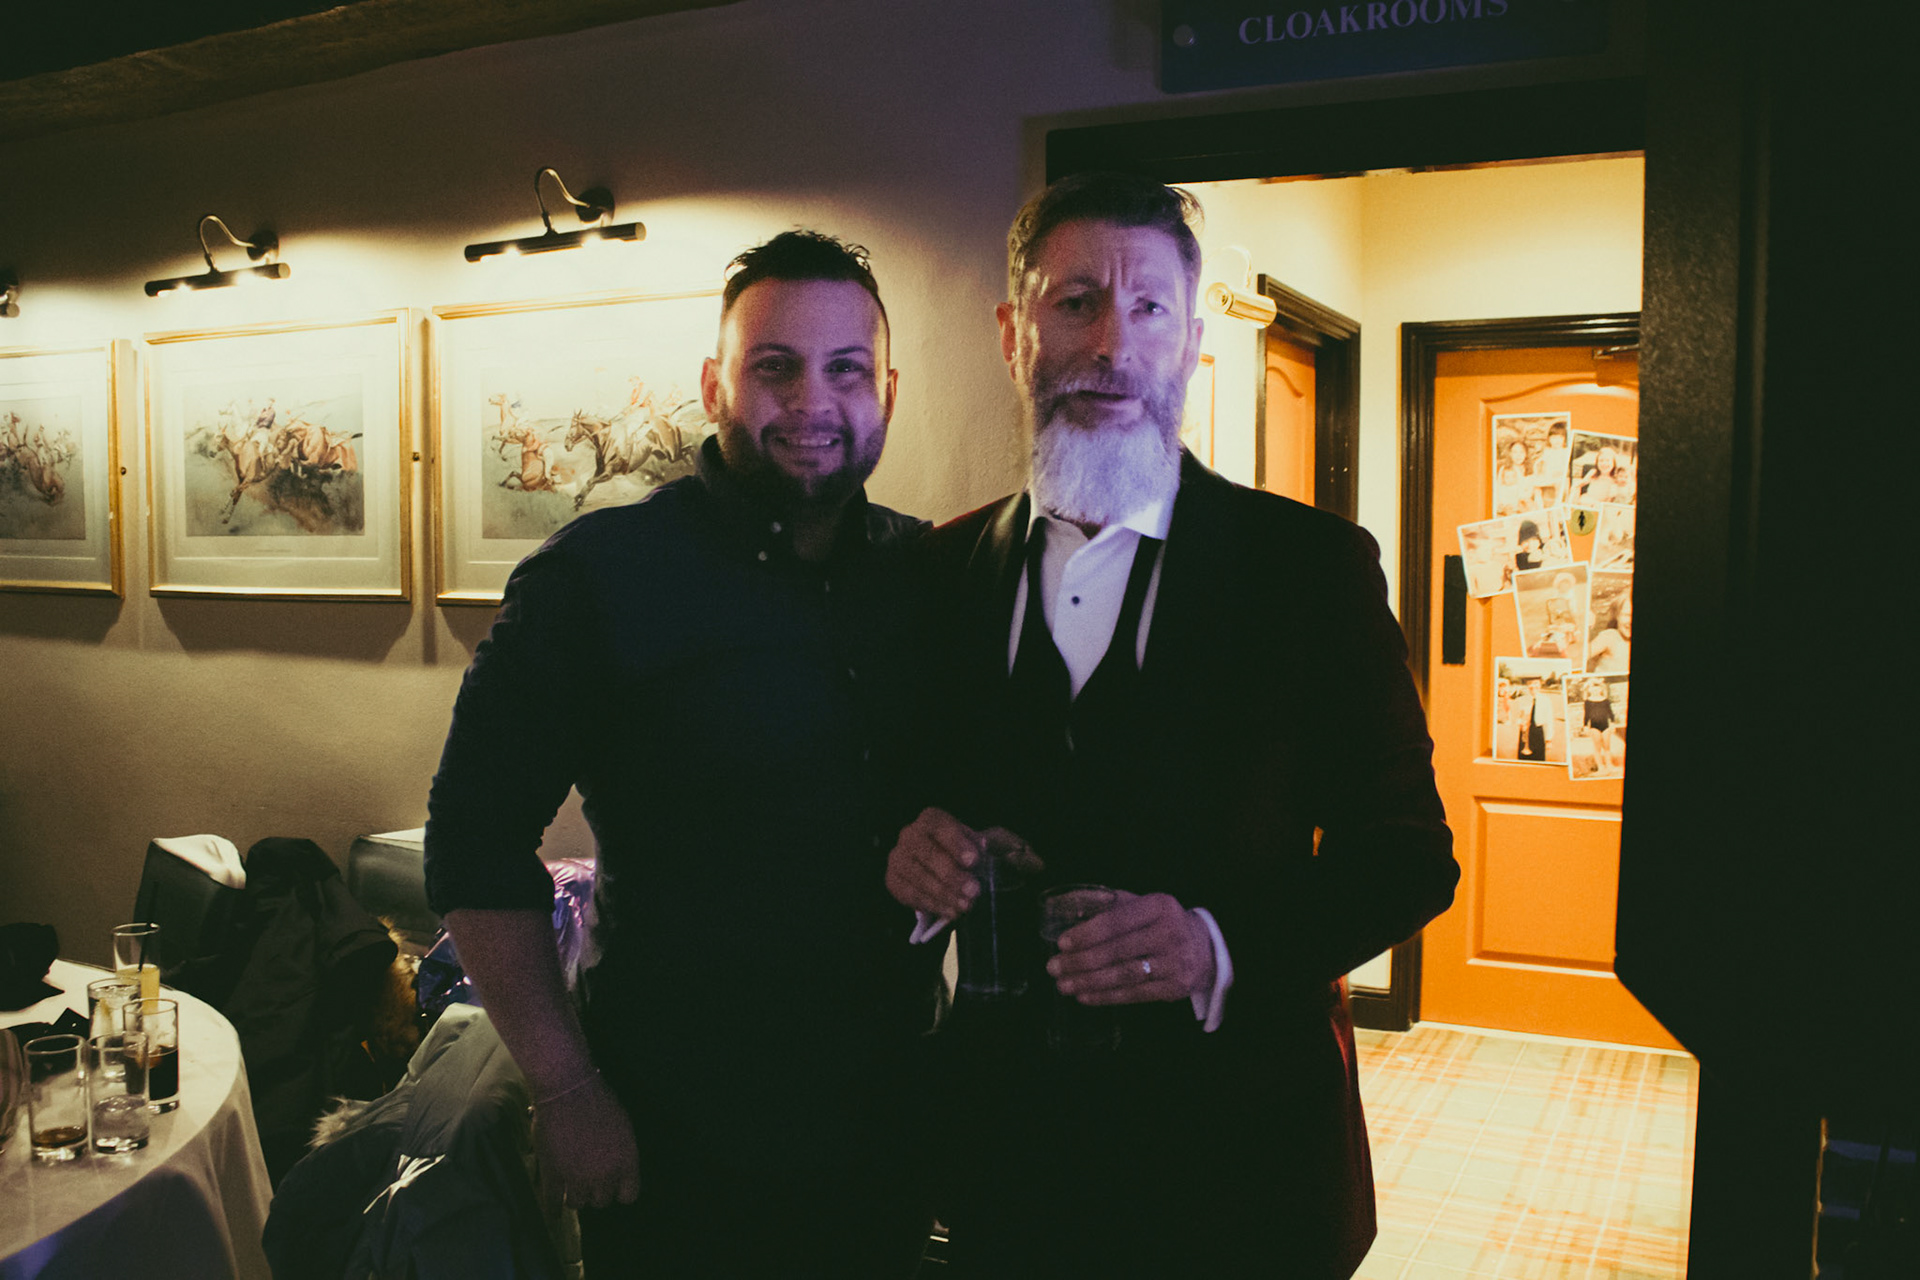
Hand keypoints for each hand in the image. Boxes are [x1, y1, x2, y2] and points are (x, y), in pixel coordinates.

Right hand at [531, 1075, 640, 1208]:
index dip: (620, 1190)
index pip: (629, 1195)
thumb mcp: (623, 1126)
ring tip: (573, 1188)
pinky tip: (553, 1214)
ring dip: (576, 1196)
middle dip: (597, 1191)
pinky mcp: (553, 1175)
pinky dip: (552, 1209)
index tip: (615, 1185)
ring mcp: (577, 1178)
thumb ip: (621, 1152)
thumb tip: (617, 1166)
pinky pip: (552, 1201)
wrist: (569, 1091)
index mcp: (627, 1162)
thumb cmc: (600, 1100)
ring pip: (578, 1203)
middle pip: (602, 1201)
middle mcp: (604, 1175)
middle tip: (590, 1180)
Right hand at [885, 807, 985, 919]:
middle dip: (951, 874)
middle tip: (974, 891)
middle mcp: (909, 834)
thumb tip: (990, 847)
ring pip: (917, 876)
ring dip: (943, 893)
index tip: (973, 860)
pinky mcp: (892, 880)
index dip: (955, 842)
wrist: (947, 871)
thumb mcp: (981, 845)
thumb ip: (989, 845)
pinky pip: (909, 894)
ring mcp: (897, 857)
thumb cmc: (966, 854)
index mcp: (930, 819)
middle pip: (926, 852)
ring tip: (965, 905)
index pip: (939, 825)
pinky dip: (932, 904)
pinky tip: (950, 911)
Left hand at [1047, 891, 1215, 1006]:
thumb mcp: (1143, 905)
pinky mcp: (1176, 988)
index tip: (1062, 943)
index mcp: (1159, 906)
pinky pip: (1134, 994)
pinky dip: (1106, 997)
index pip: (1117, 920)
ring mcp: (1176, 963)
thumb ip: (1109, 905)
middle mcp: (1171, 933)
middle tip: (1054, 967)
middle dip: (1081, 961)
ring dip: (1088, 982)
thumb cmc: (1161, 923)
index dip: (1087, 933)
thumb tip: (1069, 911)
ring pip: (1124, 975)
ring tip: (1063, 985)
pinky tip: (1085, 996)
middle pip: (1118, 950)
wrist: (1205, 949)